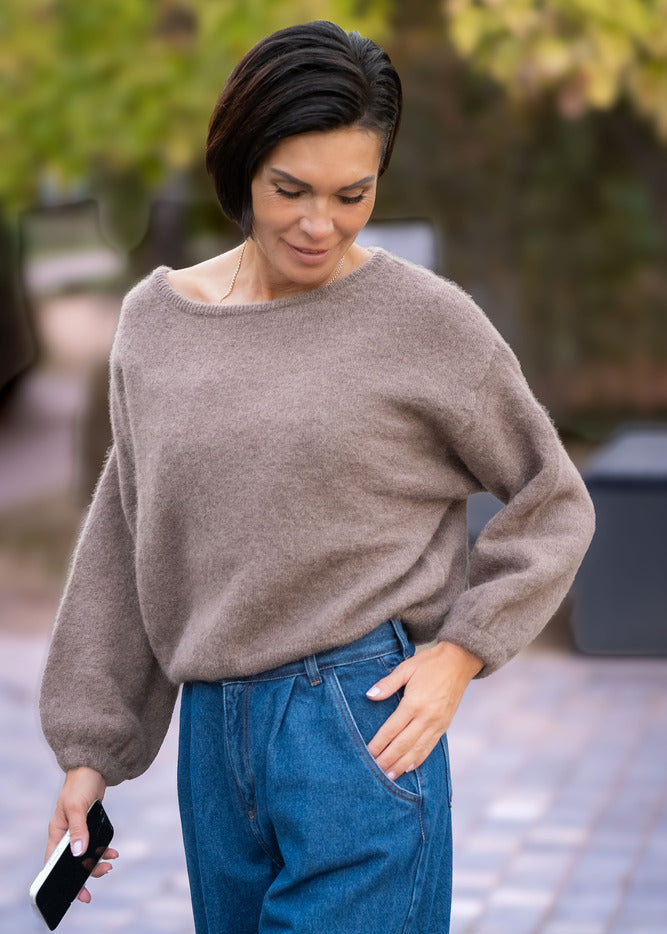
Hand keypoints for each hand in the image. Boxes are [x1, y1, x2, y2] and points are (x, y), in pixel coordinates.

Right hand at [46, 767, 117, 902]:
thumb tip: (78, 853)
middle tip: (103, 874)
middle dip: (85, 873)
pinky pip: (94, 845)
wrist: (93, 769)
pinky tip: (112, 851)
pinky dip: (103, 850)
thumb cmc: (80, 785)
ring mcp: (78, 831)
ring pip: (85, 855)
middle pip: (72, 863)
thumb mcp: (77, 807)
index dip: (62, 881)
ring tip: (110, 863)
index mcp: (57, 833)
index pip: (54, 863)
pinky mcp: (89, 827)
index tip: (76, 893)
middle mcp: (66, 835)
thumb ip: (78, 830)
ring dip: (97, 862)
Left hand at [366, 641, 481, 780]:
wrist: (459, 661)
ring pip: (416, 750)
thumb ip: (387, 683)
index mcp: (415, 703)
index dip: (379, 743)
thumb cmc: (430, 663)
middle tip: (373, 772)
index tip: (367, 754)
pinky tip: (409, 767)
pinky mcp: (445, 726)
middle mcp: (427, 717)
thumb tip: (369, 695)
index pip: (392, 729)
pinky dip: (419, 759)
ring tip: (389, 776)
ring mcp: (438, 723)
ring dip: (401, 764)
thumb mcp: (406, 668)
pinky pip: (430, 747)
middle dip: (387, 759)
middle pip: (403, 744)